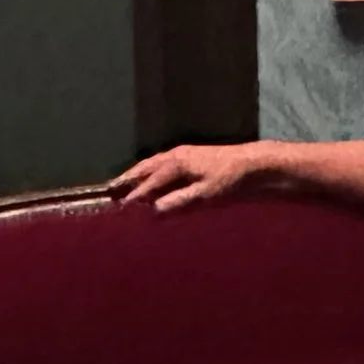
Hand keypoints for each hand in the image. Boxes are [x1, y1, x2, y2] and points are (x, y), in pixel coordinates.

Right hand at [110, 143, 258, 210]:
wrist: (252, 163)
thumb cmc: (230, 178)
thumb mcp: (205, 193)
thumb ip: (179, 200)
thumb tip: (156, 209)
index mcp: (176, 163)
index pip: (150, 181)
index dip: (136, 194)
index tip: (121, 206)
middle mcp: (175, 155)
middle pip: (146, 168)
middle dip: (129, 178)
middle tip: (111, 189)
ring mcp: (183, 154)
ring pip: (153, 163)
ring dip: (139, 173)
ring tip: (125, 183)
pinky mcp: (191, 157)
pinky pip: (163, 163)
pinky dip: (152, 171)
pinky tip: (153, 179)